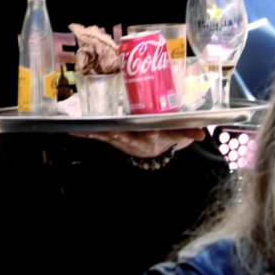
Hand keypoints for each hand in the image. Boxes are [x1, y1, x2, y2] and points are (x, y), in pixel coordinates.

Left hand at [72, 128, 208, 157]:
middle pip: (118, 136)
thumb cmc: (165, 134)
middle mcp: (130, 141)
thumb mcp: (176, 133)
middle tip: (99, 129)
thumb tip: (202, 133)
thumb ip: (187, 131)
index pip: (143, 136)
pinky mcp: (111, 136)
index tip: (140, 131)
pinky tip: (72, 130)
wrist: (154, 146)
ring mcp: (119, 139)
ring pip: (104, 135)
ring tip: (75, 128)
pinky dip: (85, 132)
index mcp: (146, 140)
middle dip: (108, 132)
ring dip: (91, 132)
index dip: (140, 134)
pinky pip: (97, 134)